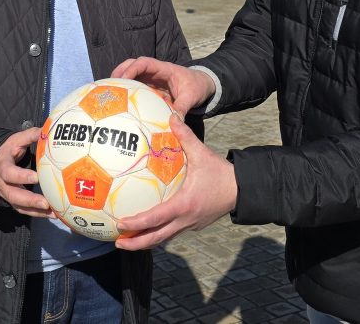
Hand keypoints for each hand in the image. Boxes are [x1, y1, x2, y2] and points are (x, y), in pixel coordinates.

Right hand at [0, 127, 51, 217]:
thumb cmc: (9, 151)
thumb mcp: (16, 140)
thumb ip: (30, 135)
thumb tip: (47, 131)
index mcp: (2, 166)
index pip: (9, 173)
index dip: (21, 176)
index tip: (36, 177)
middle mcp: (2, 184)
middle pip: (13, 195)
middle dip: (29, 200)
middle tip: (46, 202)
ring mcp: (8, 195)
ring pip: (19, 206)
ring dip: (36, 211)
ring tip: (54, 212)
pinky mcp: (14, 202)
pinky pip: (25, 211)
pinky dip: (38, 214)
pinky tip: (53, 214)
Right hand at [113, 57, 214, 114]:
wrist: (203, 85)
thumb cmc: (197, 86)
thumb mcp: (192, 97)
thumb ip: (182, 108)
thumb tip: (173, 122)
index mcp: (164, 69)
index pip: (144, 63)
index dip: (132, 69)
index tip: (122, 79)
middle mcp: (155, 71)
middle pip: (133, 64)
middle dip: (120, 71)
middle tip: (110, 84)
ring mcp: (153, 78)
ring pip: (133, 74)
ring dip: (121, 80)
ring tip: (111, 92)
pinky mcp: (152, 87)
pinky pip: (137, 85)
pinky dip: (128, 90)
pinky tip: (121, 102)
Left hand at [114, 115, 235, 249]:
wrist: (242, 189)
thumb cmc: (220, 172)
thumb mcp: (202, 153)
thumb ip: (185, 136)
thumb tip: (171, 116)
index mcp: (184, 204)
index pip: (155, 219)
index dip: (136, 224)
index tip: (120, 224)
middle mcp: (185, 219)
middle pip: (156, 238)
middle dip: (135, 243)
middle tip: (117, 242)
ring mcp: (190, 225)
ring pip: (164, 238)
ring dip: (146, 241)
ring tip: (128, 240)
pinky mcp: (194, 224)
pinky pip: (173, 232)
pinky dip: (159, 232)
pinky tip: (150, 227)